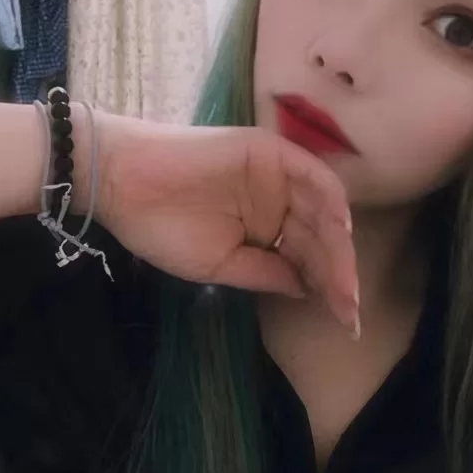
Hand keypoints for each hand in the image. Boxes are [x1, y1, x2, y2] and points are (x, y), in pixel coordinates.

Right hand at [96, 116, 358, 332]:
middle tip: (350, 311)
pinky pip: (311, 174)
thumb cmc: (161, 227)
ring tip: (345, 286)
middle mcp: (278, 200)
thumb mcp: (219, 265)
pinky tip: (341, 231)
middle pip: (321, 237)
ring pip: (322, 210)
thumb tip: (306, 289)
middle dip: (339, 275)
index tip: (343, 321)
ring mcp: (277, 175)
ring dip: (339, 247)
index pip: (308, 257)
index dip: (328, 288)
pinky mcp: (269, 151)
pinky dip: (329, 199)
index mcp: (266, 227)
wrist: (122, 184)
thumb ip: (265, 273)